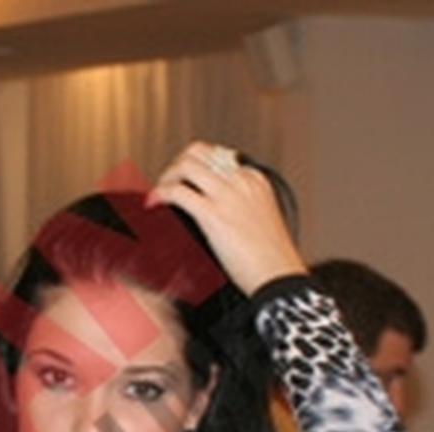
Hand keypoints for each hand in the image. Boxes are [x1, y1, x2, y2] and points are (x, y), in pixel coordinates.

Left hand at [148, 141, 306, 294]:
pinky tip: (154, 204)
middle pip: (198, 153)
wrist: (279, 276)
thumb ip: (237, 206)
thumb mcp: (258, 219)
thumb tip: (207, 207)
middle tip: (166, 183)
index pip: (217, 156)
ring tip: (158, 193)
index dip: (192, 167)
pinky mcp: (214, 214)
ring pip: (185, 165)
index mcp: (254, 180)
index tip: (182, 181)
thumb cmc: (270, 258)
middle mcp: (241, 181)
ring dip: (165, 177)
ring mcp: (227, 195)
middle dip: (175, 164)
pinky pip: (177, 192)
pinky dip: (160, 194)